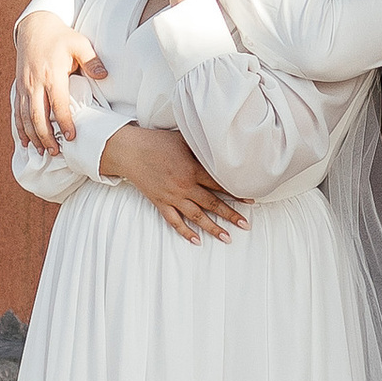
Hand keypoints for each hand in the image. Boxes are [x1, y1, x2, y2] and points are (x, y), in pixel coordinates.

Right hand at [16, 9, 105, 153]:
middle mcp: (34, 83)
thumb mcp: (79, 43)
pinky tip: (26, 142)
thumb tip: (105, 76)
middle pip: (38, 116)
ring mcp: (24, 86)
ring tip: (44, 151)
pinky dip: (20, 129)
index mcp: (51, 74)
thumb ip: (92, 60)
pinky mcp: (18, 88)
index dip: (64, 122)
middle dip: (46, 136)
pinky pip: (17, 112)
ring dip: (33, 136)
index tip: (71, 137)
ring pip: (25, 117)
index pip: (57, 104)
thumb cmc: (61, 36)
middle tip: (57, 152)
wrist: (34, 27)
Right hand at [98, 124, 246, 242]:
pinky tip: (196, 240)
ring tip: (227, 237)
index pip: (219, 184)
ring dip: (213, 228)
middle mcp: (184, 186)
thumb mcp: (183, 139)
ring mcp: (172, 196)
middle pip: (212, 204)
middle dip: (231, 215)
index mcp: (192, 169)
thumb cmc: (158, 142)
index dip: (236, 193)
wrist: (131, 151)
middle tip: (245, 225)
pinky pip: (174, 221)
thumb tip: (220, 146)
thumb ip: (201, 147)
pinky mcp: (160, 203)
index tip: (251, 200)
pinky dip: (185, 232)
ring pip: (196, 216)